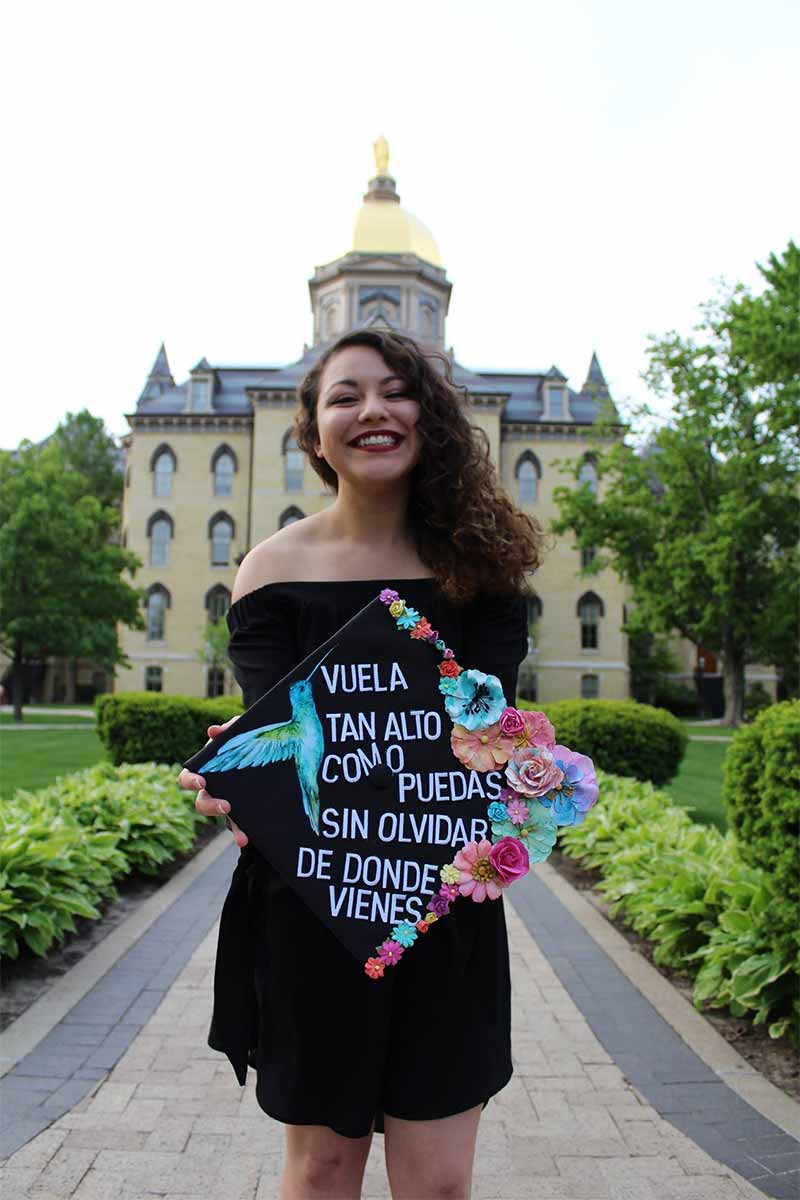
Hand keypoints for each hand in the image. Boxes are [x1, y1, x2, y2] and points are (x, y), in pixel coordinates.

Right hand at [177, 716, 248, 847]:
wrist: (268, 749)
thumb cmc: (244, 740)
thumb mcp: (240, 732)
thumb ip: (229, 728)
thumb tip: (214, 731)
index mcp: (206, 770)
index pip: (188, 777)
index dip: (190, 780)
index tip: (201, 781)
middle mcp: (213, 789)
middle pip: (201, 803)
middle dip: (210, 806)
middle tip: (225, 806)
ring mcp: (227, 802)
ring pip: (221, 820)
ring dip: (231, 825)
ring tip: (242, 834)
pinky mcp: (243, 811)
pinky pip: (240, 826)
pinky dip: (241, 834)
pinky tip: (247, 839)